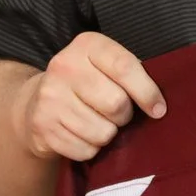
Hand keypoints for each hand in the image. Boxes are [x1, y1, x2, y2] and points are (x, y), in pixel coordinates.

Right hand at [20, 32, 165, 162]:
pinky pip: (84, 150)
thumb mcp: (105, 65)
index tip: (158, 109)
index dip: (147, 92)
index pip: (125, 68)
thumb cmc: (86, 83)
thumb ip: (131, 74)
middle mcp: (64, 67)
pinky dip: (90, 149)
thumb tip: (159, 104)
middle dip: (125, 116)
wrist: (35, 101)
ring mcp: (50, 97)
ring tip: (99, 123)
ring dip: (108, 134)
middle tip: (119, 114)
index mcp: (87, 45)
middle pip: (116, 104)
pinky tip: (83, 135)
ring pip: (102, 132)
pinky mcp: (42, 125)